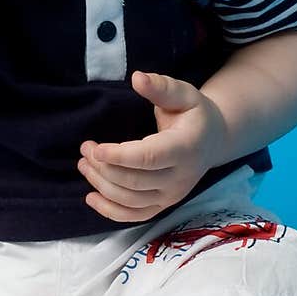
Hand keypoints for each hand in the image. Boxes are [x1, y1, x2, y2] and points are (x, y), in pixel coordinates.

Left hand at [77, 71, 228, 222]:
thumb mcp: (184, 94)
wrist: (212, 141)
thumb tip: (137, 78)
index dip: (119, 155)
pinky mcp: (163, 205)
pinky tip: (91, 196)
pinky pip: (135, 217)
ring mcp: (172, 195)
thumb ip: (161, 87)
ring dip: (102, 186)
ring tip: (84, 165)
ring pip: (131, 201)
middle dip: (104, 167)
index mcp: (185, 148)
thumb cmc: (194, 114)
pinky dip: (111, 212)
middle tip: (85, 149)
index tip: (94, 148)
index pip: (149, 157)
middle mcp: (181, 177)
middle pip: (135, 181)